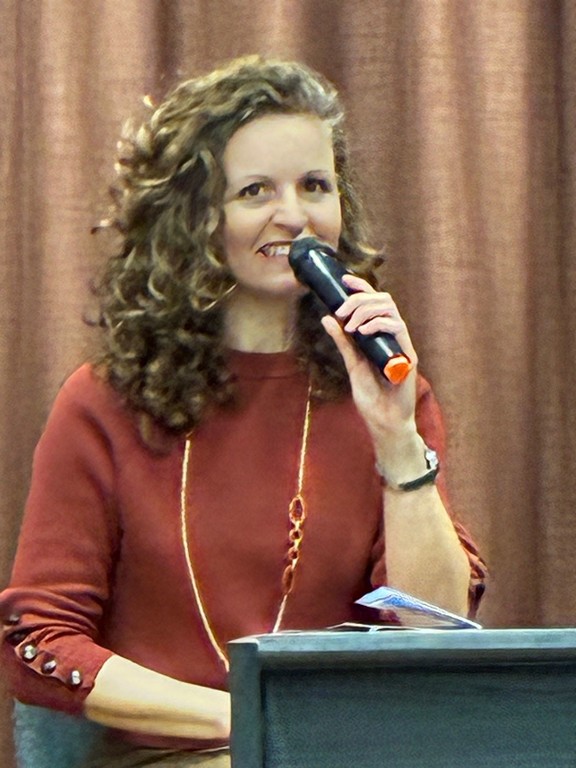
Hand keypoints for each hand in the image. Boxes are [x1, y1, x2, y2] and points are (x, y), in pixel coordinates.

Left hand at [321, 273, 418, 440]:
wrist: (383, 419)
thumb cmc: (371, 395)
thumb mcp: (352, 363)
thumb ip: (342, 342)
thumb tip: (327, 317)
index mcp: (379, 335)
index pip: (374, 303)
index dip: (362, 288)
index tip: (345, 281)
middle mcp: (392, 336)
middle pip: (383, 300)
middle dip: (360, 299)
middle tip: (343, 310)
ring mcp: (401, 344)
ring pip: (390, 309)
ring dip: (367, 310)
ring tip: (352, 325)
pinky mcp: (408, 355)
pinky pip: (397, 328)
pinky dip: (379, 324)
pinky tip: (363, 332)